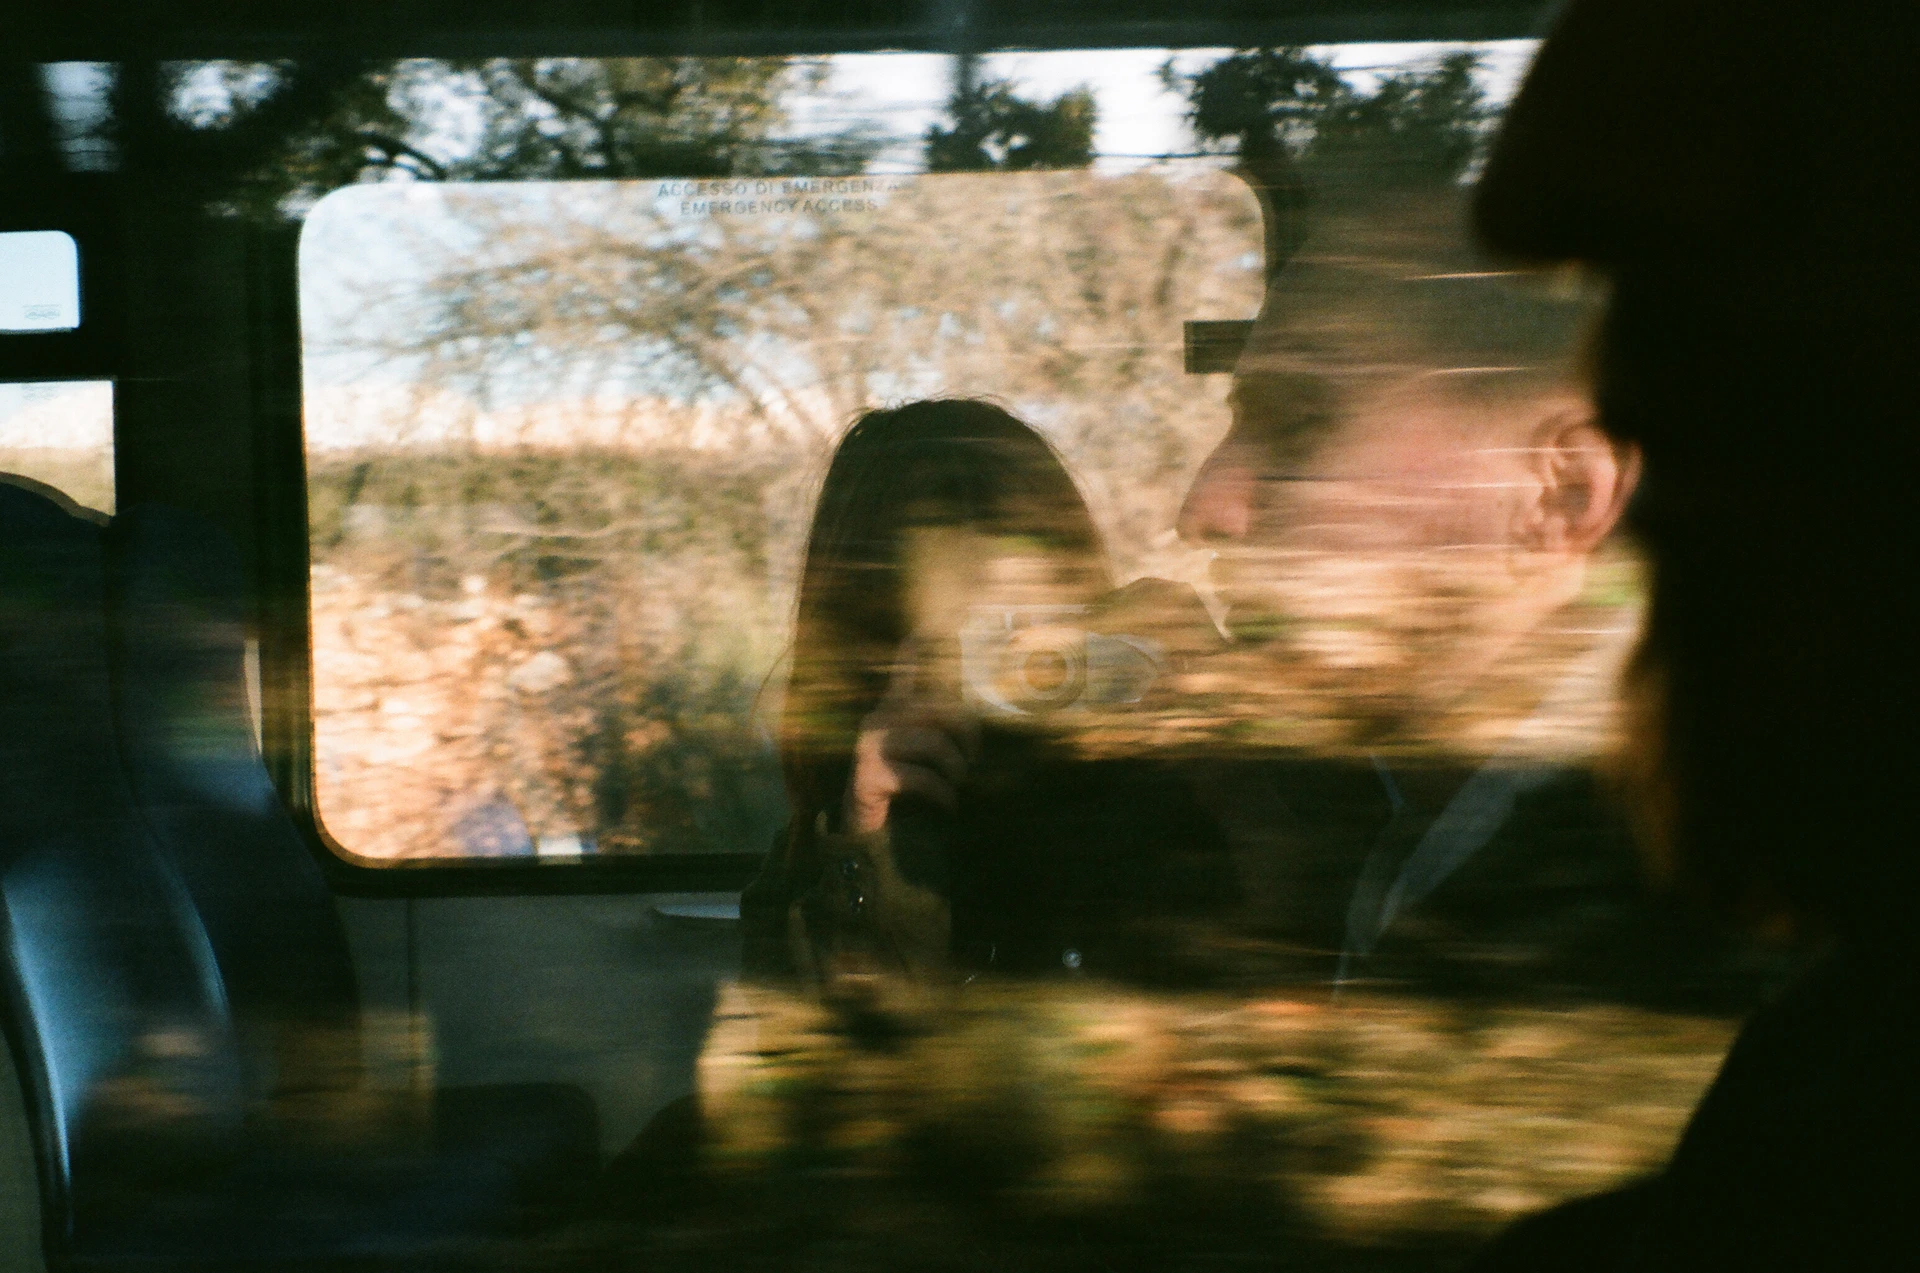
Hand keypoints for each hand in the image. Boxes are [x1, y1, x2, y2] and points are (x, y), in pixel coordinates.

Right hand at [845, 641, 980, 834]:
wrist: (863, 825)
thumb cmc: (901, 785)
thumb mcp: (920, 754)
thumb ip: (938, 732)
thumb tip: (975, 722)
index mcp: (893, 710)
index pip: (904, 671)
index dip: (916, 648)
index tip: (935, 621)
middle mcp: (878, 720)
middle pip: (937, 708)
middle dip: (967, 732)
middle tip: (974, 756)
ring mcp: (869, 746)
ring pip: (933, 743)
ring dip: (956, 768)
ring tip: (958, 782)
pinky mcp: (869, 774)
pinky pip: (922, 777)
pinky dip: (945, 794)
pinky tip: (949, 805)